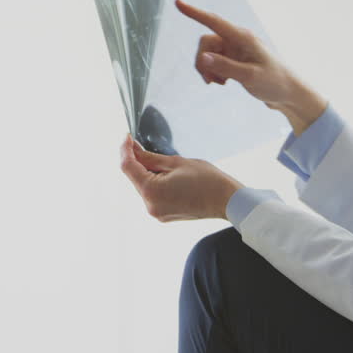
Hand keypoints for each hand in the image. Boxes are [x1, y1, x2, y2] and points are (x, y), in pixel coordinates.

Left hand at [119, 135, 242, 221]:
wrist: (227, 201)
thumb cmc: (207, 180)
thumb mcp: (175, 162)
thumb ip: (150, 157)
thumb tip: (133, 150)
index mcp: (151, 191)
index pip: (127, 167)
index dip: (125, 150)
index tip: (127, 138)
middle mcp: (150, 205)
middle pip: (134, 177)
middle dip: (136, 161)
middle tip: (142, 144)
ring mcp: (157, 213)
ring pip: (143, 186)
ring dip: (146, 172)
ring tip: (162, 162)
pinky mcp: (163, 215)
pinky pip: (153, 195)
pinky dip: (155, 183)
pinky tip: (167, 175)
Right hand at [175, 0, 326, 134]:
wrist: (288, 94)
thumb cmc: (274, 82)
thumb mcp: (250, 76)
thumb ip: (225, 66)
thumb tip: (202, 57)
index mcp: (243, 37)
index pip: (214, 21)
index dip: (194, 12)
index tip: (178, 2)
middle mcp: (237, 40)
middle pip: (205, 42)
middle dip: (202, 61)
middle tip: (209, 81)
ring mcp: (235, 49)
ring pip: (207, 53)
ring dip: (207, 69)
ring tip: (219, 84)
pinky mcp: (234, 59)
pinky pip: (213, 61)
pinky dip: (213, 72)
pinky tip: (223, 82)